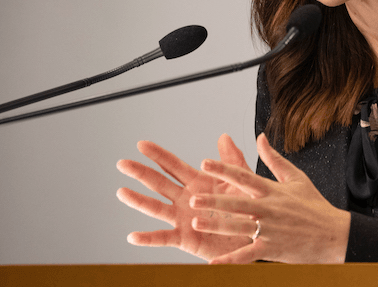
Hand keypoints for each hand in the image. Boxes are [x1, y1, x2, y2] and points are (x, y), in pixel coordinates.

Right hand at [116, 134, 253, 260]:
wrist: (255, 235)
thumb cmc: (246, 208)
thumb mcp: (241, 180)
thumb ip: (231, 160)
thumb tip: (225, 137)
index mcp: (197, 183)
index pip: (173, 165)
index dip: (158, 155)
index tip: (142, 144)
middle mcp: (185, 199)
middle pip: (158, 183)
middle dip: (140, 172)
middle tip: (123, 163)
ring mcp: (183, 218)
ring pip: (156, 208)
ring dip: (138, 201)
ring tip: (122, 192)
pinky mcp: (186, 238)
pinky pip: (164, 238)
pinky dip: (148, 238)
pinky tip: (133, 236)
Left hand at [188, 133, 350, 263]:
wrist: (335, 235)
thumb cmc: (314, 206)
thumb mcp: (296, 178)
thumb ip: (274, 159)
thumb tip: (260, 138)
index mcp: (272, 191)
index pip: (244, 176)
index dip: (223, 169)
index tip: (204, 163)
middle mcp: (269, 209)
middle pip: (236, 204)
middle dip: (213, 201)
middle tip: (193, 199)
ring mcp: (270, 230)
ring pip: (239, 228)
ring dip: (217, 226)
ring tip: (196, 222)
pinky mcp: (273, 249)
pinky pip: (248, 255)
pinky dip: (230, 261)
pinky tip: (214, 263)